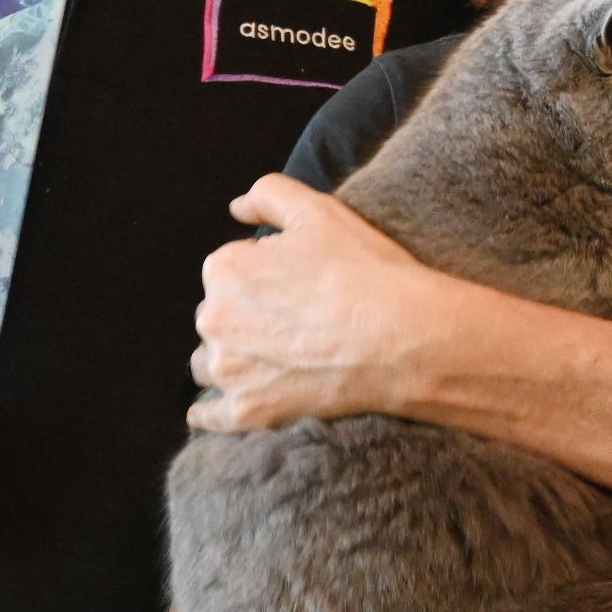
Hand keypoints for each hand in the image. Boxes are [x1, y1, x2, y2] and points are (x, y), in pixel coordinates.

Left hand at [184, 177, 450, 433]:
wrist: (403, 339)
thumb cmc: (364, 271)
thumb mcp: (319, 211)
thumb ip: (268, 194)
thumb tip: (235, 208)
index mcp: (224, 270)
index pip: (228, 271)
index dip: (261, 276)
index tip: (295, 287)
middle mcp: (214, 320)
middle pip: (216, 317)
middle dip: (240, 318)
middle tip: (288, 324)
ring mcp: (229, 371)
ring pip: (209, 364)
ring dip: (226, 361)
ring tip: (264, 362)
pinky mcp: (246, 412)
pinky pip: (209, 417)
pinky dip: (208, 413)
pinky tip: (208, 412)